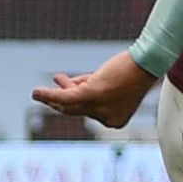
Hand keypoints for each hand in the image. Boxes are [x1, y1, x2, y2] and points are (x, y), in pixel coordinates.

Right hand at [31, 51, 155, 129]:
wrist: (146, 62)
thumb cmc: (133, 70)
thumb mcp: (111, 83)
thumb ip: (91, 87)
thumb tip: (70, 85)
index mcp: (115, 120)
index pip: (90, 110)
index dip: (79, 95)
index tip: (74, 82)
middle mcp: (106, 118)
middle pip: (77, 109)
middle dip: (63, 98)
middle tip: (56, 84)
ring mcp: (99, 108)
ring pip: (69, 105)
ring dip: (51, 98)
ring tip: (37, 92)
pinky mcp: (91, 95)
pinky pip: (65, 98)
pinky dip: (49, 95)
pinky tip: (36, 93)